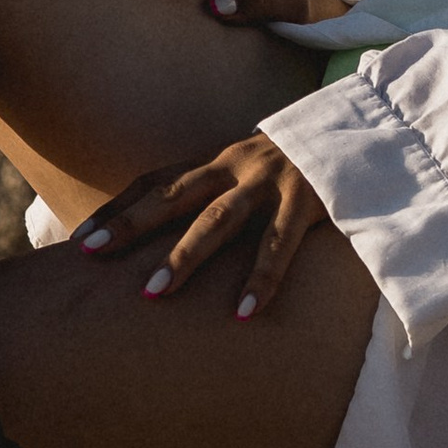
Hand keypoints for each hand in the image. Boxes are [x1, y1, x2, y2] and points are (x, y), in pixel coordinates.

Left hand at [73, 132, 330, 319]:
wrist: (369, 134)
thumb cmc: (303, 168)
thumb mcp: (255, 174)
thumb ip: (220, 198)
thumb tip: (176, 240)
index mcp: (220, 161)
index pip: (156, 181)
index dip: (118, 208)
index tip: (78, 241)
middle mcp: (238, 166)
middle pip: (173, 195)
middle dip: (131, 223)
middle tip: (91, 253)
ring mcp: (272, 181)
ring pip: (218, 219)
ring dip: (184, 256)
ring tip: (153, 293)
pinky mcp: (310, 198)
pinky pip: (281, 244)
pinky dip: (261, 278)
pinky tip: (243, 313)